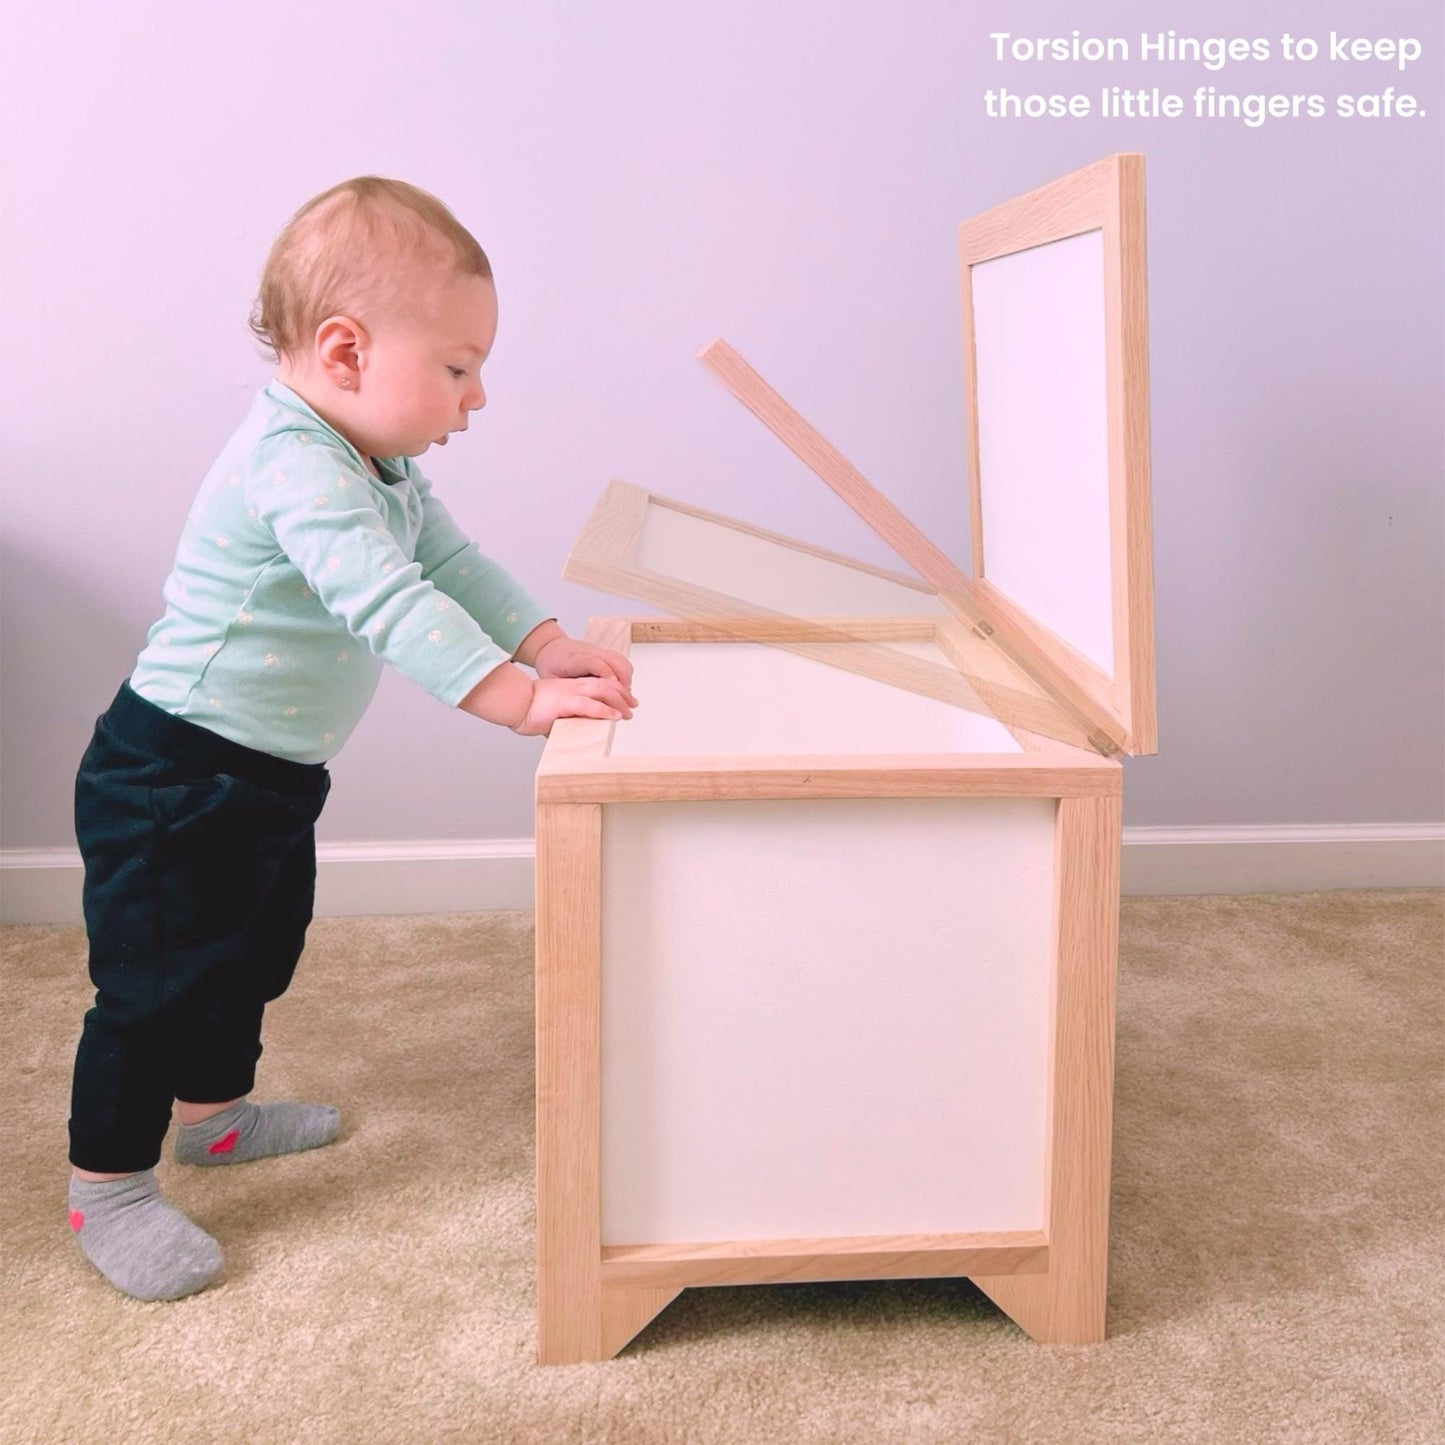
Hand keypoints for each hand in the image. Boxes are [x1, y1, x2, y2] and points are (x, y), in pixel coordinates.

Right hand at [512, 676, 635, 737]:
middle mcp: (574, 686)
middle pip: (607, 684)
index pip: (600, 682)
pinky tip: (614, 717)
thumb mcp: (553, 709)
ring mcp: (570, 693)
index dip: (616, 689)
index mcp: (572, 686)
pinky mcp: (564, 704)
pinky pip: (588, 705)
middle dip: (623, 694)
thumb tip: (571, 732)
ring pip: (602, 692)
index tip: (627, 698)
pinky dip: (604, 711)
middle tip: (634, 704)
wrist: (513, 701)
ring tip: (629, 712)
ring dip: (619, 702)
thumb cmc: (529, 706)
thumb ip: (565, 717)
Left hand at [534, 636, 636, 706]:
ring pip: (620, 661)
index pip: (593, 663)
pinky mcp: (604, 653)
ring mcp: (598, 651)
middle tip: (626, 707)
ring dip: (627, 681)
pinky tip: (622, 690)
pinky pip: (620, 661)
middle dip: (623, 685)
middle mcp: (588, 652)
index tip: (614, 693)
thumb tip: (568, 721)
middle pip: (613, 662)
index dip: (606, 676)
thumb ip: (562, 695)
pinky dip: (625, 675)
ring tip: (626, 701)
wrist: (550, 647)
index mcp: (572, 660)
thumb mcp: (549, 681)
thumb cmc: (550, 665)